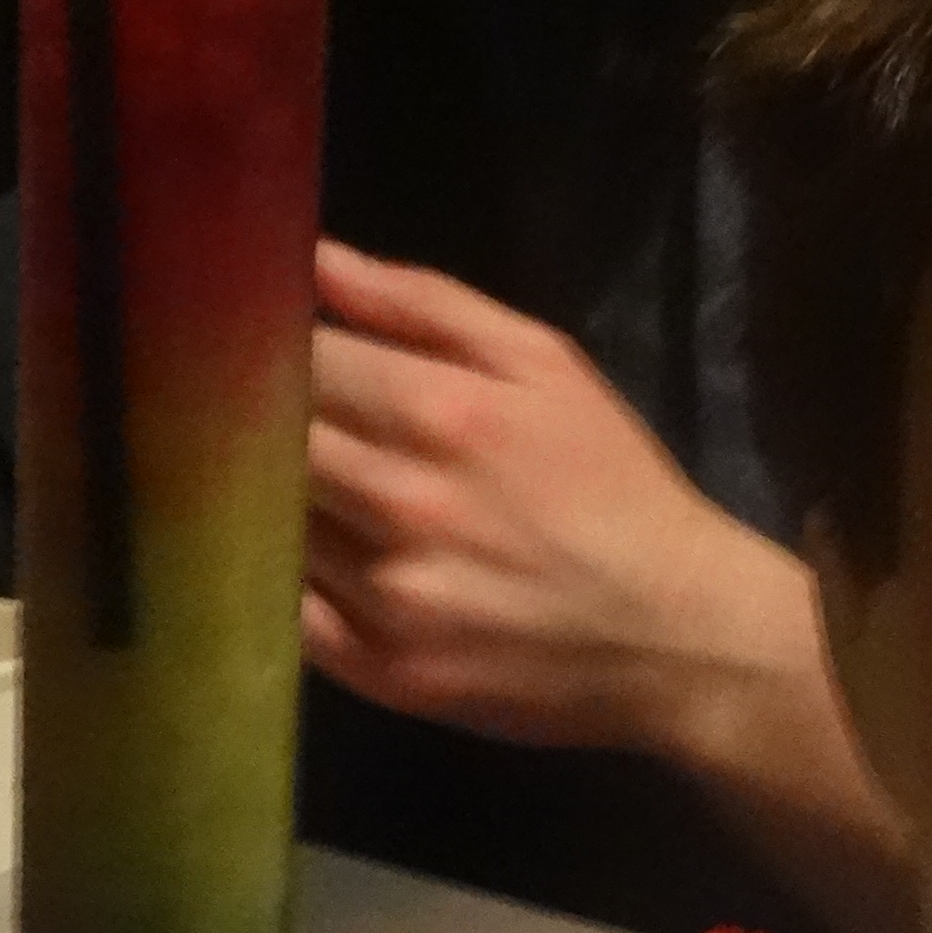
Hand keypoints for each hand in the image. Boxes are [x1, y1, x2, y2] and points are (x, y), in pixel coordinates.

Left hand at [300, 242, 795, 757]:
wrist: (676, 633)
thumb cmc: (610, 483)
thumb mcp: (545, 364)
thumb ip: (423, 304)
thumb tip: (314, 260)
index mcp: (444, 415)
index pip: (301, 362)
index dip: (266, 349)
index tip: (258, 348)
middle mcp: (404, 505)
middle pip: (271, 443)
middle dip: (256, 422)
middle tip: (256, 417)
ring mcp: (388, 598)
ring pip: (273, 526)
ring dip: (269, 501)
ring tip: (291, 487)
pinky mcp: (382, 672)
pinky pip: (289, 610)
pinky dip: (284, 578)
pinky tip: (308, 558)